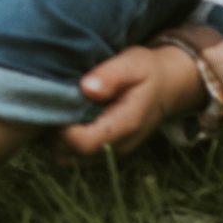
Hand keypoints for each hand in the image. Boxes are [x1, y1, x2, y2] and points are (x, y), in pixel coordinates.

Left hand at [53, 44, 208, 160]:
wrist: (167, 87)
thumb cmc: (146, 71)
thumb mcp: (132, 63)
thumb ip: (110, 76)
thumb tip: (86, 89)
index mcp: (126, 125)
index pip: (84, 143)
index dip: (63, 128)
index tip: (56, 104)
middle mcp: (119, 146)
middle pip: (72, 155)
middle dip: (55, 133)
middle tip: (54, 104)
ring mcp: (113, 153)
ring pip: (71, 159)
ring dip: (59, 138)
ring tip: (62, 110)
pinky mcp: (107, 152)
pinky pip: (76, 156)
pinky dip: (66, 142)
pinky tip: (70, 117)